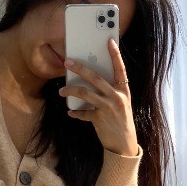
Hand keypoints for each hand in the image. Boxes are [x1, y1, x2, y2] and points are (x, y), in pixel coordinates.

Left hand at [59, 39, 137, 155]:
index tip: (109, 41)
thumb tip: (91, 79)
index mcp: (123, 90)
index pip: (120, 68)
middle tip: (67, 62)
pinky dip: (75, 112)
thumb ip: (110, 91)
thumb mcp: (121, 103)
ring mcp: (108, 107)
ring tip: (62, 91)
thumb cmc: (121, 120)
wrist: (124, 144)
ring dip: (70, 90)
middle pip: (95, 77)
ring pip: (84, 92)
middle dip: (79, 68)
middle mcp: (116, 97)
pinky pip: (82, 112)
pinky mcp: (99, 119)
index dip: (115, 54)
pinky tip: (70, 112)